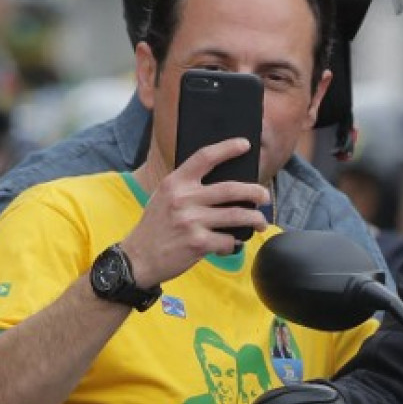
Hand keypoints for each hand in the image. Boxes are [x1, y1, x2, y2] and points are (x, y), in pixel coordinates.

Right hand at [124, 137, 269, 286]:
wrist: (138, 258)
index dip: (227, 148)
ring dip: (254, 219)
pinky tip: (230, 244)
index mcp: (175, 183)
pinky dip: (233, 244)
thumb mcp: (164, 198)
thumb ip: (186, 187)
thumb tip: (223, 185)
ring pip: (236, 216)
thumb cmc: (156, 227)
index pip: (204, 157)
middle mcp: (183, 199)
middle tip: (264, 195)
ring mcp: (191, 221)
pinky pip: (228, 240)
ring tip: (261, 222)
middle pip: (230, 189)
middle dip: (254, 191)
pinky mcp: (198, 243)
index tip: (245, 144)